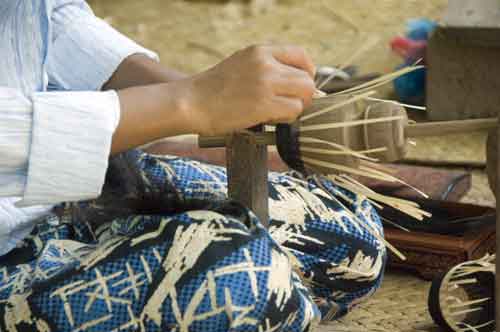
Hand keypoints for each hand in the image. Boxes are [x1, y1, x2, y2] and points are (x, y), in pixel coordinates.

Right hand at [184, 45, 315, 135]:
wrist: (191, 102)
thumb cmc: (213, 89)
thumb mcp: (241, 64)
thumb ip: (267, 67)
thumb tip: (296, 82)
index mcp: (260, 51)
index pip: (301, 55)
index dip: (306, 73)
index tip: (299, 86)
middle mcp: (266, 63)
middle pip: (307, 79)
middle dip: (302, 95)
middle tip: (287, 105)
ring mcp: (266, 83)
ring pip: (305, 95)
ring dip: (295, 108)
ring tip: (275, 112)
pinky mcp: (264, 104)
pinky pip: (294, 111)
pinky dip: (286, 119)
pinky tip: (269, 119)